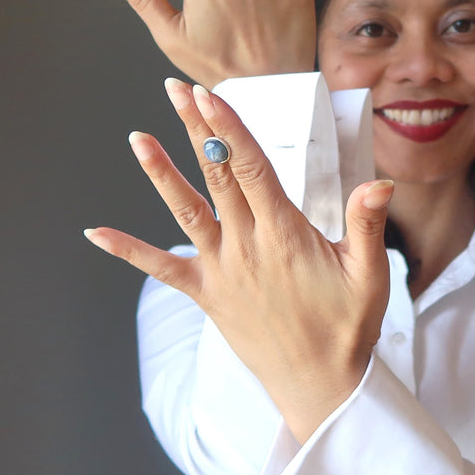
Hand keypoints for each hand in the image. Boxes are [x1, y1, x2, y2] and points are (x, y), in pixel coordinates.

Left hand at [85, 79, 393, 442]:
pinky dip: (128, 250)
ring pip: (185, 212)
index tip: (210, 95)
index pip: (251, 167)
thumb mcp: (369, 274)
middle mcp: (246, 246)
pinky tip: (95, 233)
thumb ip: (367, 224)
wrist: (319, 384)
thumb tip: (379, 182)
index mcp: (284, 234)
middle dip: (197, 129)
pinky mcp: (207, 294)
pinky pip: (161, 268)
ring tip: (137, 138)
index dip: (229, 127)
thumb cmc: (347, 326)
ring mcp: (222, 270)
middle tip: (176, 91)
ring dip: (161, 174)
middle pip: (216, 175)